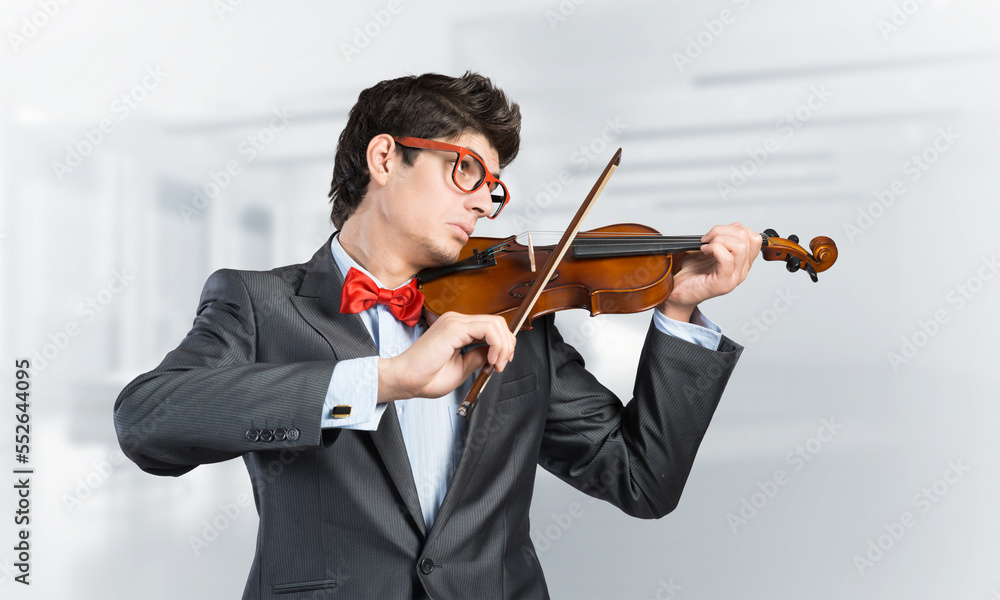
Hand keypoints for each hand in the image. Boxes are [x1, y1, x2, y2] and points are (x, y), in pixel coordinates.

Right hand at [377, 312, 515, 401]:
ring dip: (504, 346)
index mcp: (457, 329)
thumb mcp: (461, 368)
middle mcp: (456, 321)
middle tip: (502, 364)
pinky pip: (487, 329)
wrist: (406, 380)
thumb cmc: (426, 377)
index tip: (501, 362)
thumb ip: (477, 357)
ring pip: (495, 323)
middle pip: (496, 322)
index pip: (490, 326)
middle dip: (507, 344)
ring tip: (496, 364)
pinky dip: (496, 345)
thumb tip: (492, 353)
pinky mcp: (454, 327)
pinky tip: (490, 359)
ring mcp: (455, 322)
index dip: (503, 343)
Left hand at [657, 223, 761, 321]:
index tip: (716, 233)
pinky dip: (714, 248)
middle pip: (747, 237)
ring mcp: (734, 278)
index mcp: (742, 263)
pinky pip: (726, 258)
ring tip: (705, 245)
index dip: (735, 228)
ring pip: (740, 246)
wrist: (678, 292)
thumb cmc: (692, 273)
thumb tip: (730, 227)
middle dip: (723, 230)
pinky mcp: (722, 283)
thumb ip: (724, 240)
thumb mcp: (711, 252)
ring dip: (718, 239)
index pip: (754, 238)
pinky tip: (704, 251)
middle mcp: (742, 270)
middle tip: (707, 238)